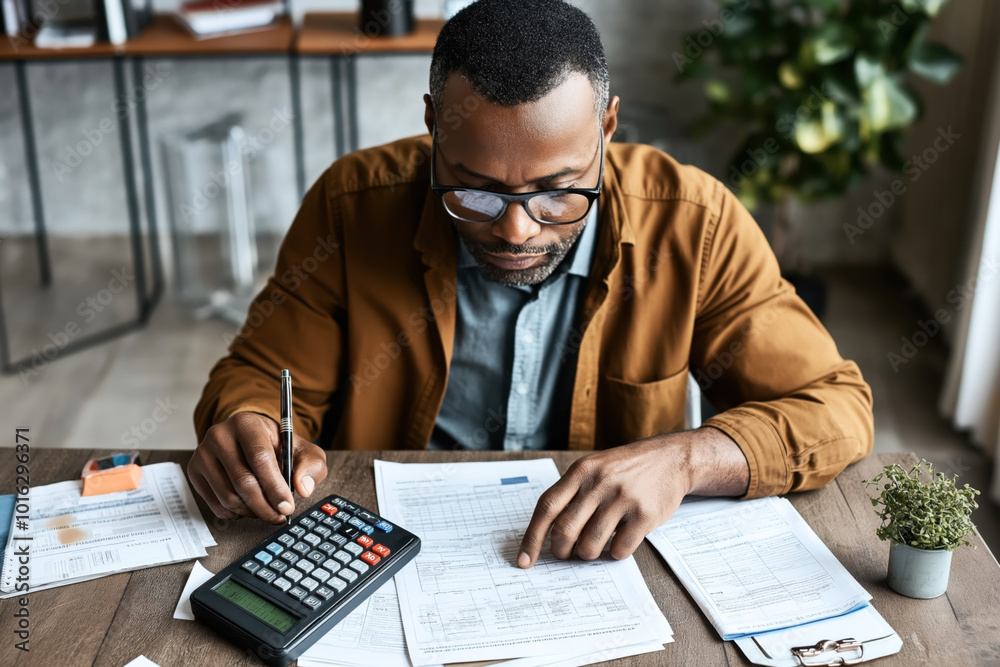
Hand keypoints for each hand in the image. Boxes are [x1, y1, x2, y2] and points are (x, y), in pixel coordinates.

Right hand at [188, 411, 327, 523]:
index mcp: (247, 423)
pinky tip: (249, 506)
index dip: (274, 486)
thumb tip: (302, 488)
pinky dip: (236, 514)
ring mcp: (203, 454)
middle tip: (280, 516)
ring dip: (252, 511)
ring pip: (228, 497)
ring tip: (267, 509)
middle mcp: (219, 435)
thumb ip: (310, 466)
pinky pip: (216, 505)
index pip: (259, 458)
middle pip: (243, 481)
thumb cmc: (278, 446)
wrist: (251, 440)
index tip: (287, 506)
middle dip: (265, 505)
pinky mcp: (195, 472)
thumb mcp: (302, 450)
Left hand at [517, 427, 747, 567]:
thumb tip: (548, 534)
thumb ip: (573, 493)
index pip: (547, 506)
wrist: (671, 458)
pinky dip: (614, 554)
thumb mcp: (595, 467)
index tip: (524, 560)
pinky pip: (619, 549)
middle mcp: (600, 483)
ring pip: (590, 544)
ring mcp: (623, 498)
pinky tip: (618, 542)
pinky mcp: (645, 515)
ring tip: (594, 547)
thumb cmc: (627, 468)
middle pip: (565, 530)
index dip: (532, 537)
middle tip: (566, 553)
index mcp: (581, 470)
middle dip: (561, 550)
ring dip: (588, 554)